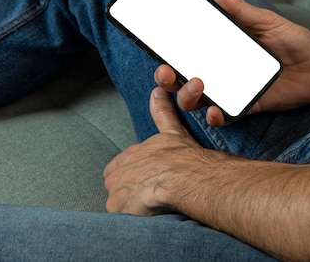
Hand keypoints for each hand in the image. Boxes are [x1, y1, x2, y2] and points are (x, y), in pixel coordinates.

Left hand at [103, 87, 204, 215]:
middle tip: (149, 197)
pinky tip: (149, 215)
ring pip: (118, 203)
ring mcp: (122, 187)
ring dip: (131, 208)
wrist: (195, 176)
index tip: (144, 181)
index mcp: (133, 153)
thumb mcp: (174, 131)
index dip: (129, 176)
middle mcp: (123, 168)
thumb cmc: (189, 157)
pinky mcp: (124, 205)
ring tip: (152, 208)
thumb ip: (162, 113)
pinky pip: (123, 216)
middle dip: (127, 193)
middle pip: (114, 186)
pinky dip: (134, 217)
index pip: (117, 167)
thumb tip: (156, 91)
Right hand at [155, 0, 309, 125]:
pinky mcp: (247, 106)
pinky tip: (215, 111)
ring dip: (189, 96)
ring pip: (199, 100)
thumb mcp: (266, 21)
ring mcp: (233, 90)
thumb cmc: (294, 41)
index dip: (168, 52)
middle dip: (168, 78)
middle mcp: (222, 71)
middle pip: (184, 79)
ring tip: (197, 86)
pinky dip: (217, 116)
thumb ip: (239, 9)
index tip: (155, 46)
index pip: (188, 52)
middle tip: (167, 72)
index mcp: (222, 50)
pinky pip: (226, 115)